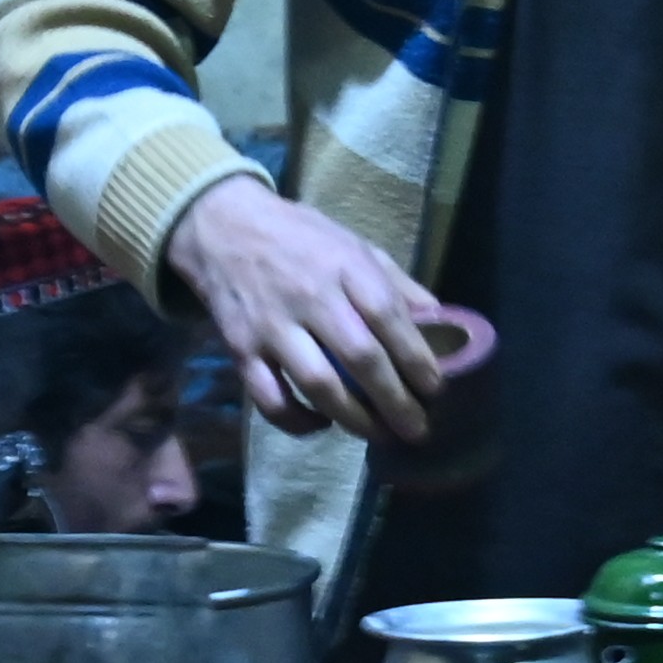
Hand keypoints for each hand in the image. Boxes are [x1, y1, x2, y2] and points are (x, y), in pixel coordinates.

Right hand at [169, 177, 456, 442]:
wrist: (222, 228)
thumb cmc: (300, 238)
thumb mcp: (355, 245)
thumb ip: (397, 284)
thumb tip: (441, 322)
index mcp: (344, 266)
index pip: (389, 316)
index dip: (417, 358)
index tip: (435, 389)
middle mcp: (310, 296)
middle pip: (360, 357)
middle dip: (395, 401)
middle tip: (417, 429)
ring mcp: (272, 326)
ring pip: (317, 384)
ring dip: (354, 418)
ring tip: (380, 435)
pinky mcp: (242, 350)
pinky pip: (270, 398)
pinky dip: (296, 421)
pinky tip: (321, 424)